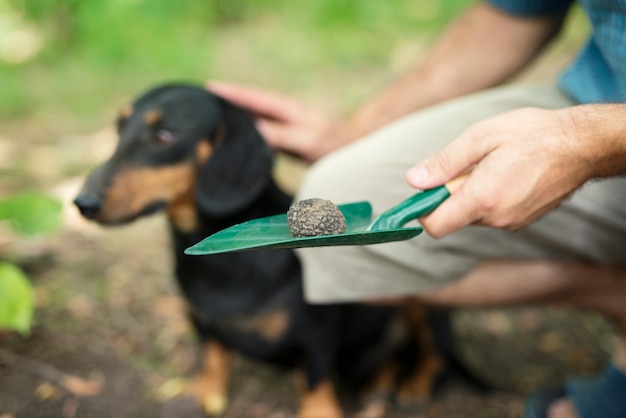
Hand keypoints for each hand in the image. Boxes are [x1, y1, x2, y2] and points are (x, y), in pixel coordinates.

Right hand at [208, 81, 357, 161]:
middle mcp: (286, 115)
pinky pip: (263, 131)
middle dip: (228, 100)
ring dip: (236, 115)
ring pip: (256, 116)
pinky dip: (248, 131)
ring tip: (213, 117)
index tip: (208, 88)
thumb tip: (253, 130)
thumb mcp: (307, 141)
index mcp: (287, 110)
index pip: (253, 98)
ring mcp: (288, 126)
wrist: (357, 152)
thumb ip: (281, 135)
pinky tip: (240, 138)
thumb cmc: (335, 147)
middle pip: (251, 103)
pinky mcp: (291, 140)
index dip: (231, 94)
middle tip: (203, 101)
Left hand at [406, 106, 596, 236]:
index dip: (422, 211)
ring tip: (493, 166)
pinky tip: (507, 174)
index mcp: (482, 198)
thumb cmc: (532, 134)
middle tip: (470, 165)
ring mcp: (512, 223)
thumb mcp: (481, 137)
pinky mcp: (522, 221)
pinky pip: (492, 214)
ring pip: (473, 215)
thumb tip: (414, 180)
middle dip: (450, 194)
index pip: (436, 226)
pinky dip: (489, 198)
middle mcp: (497, 218)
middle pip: (453, 218)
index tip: (424, 190)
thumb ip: (444, 162)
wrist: (582, 145)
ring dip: (472, 194)